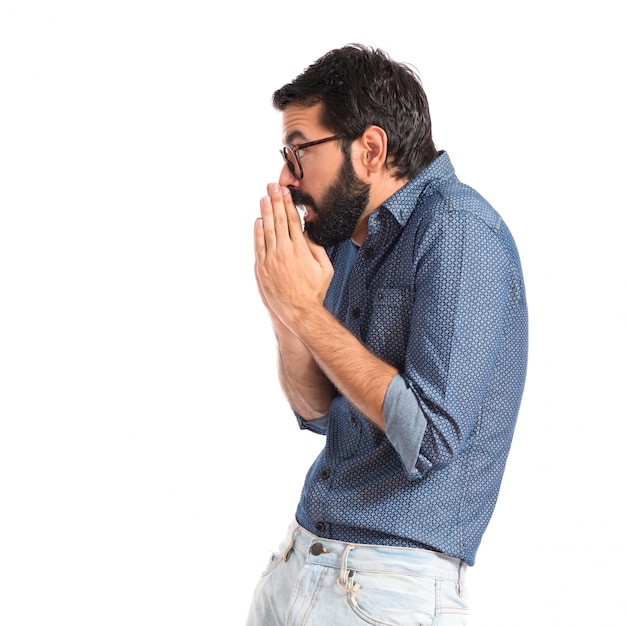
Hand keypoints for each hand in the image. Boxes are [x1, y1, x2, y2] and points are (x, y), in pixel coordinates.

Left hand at [254, 183, 333, 332]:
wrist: (300, 311)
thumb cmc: (315, 291)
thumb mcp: (325, 268)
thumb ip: (317, 248)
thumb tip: (309, 231)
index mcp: (301, 249)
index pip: (293, 220)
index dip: (289, 204)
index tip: (286, 192)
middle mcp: (285, 251)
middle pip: (279, 220)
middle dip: (276, 201)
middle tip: (272, 186)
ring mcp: (272, 259)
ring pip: (268, 230)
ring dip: (266, 212)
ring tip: (264, 198)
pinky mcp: (262, 269)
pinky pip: (259, 246)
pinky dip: (258, 233)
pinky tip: (258, 221)